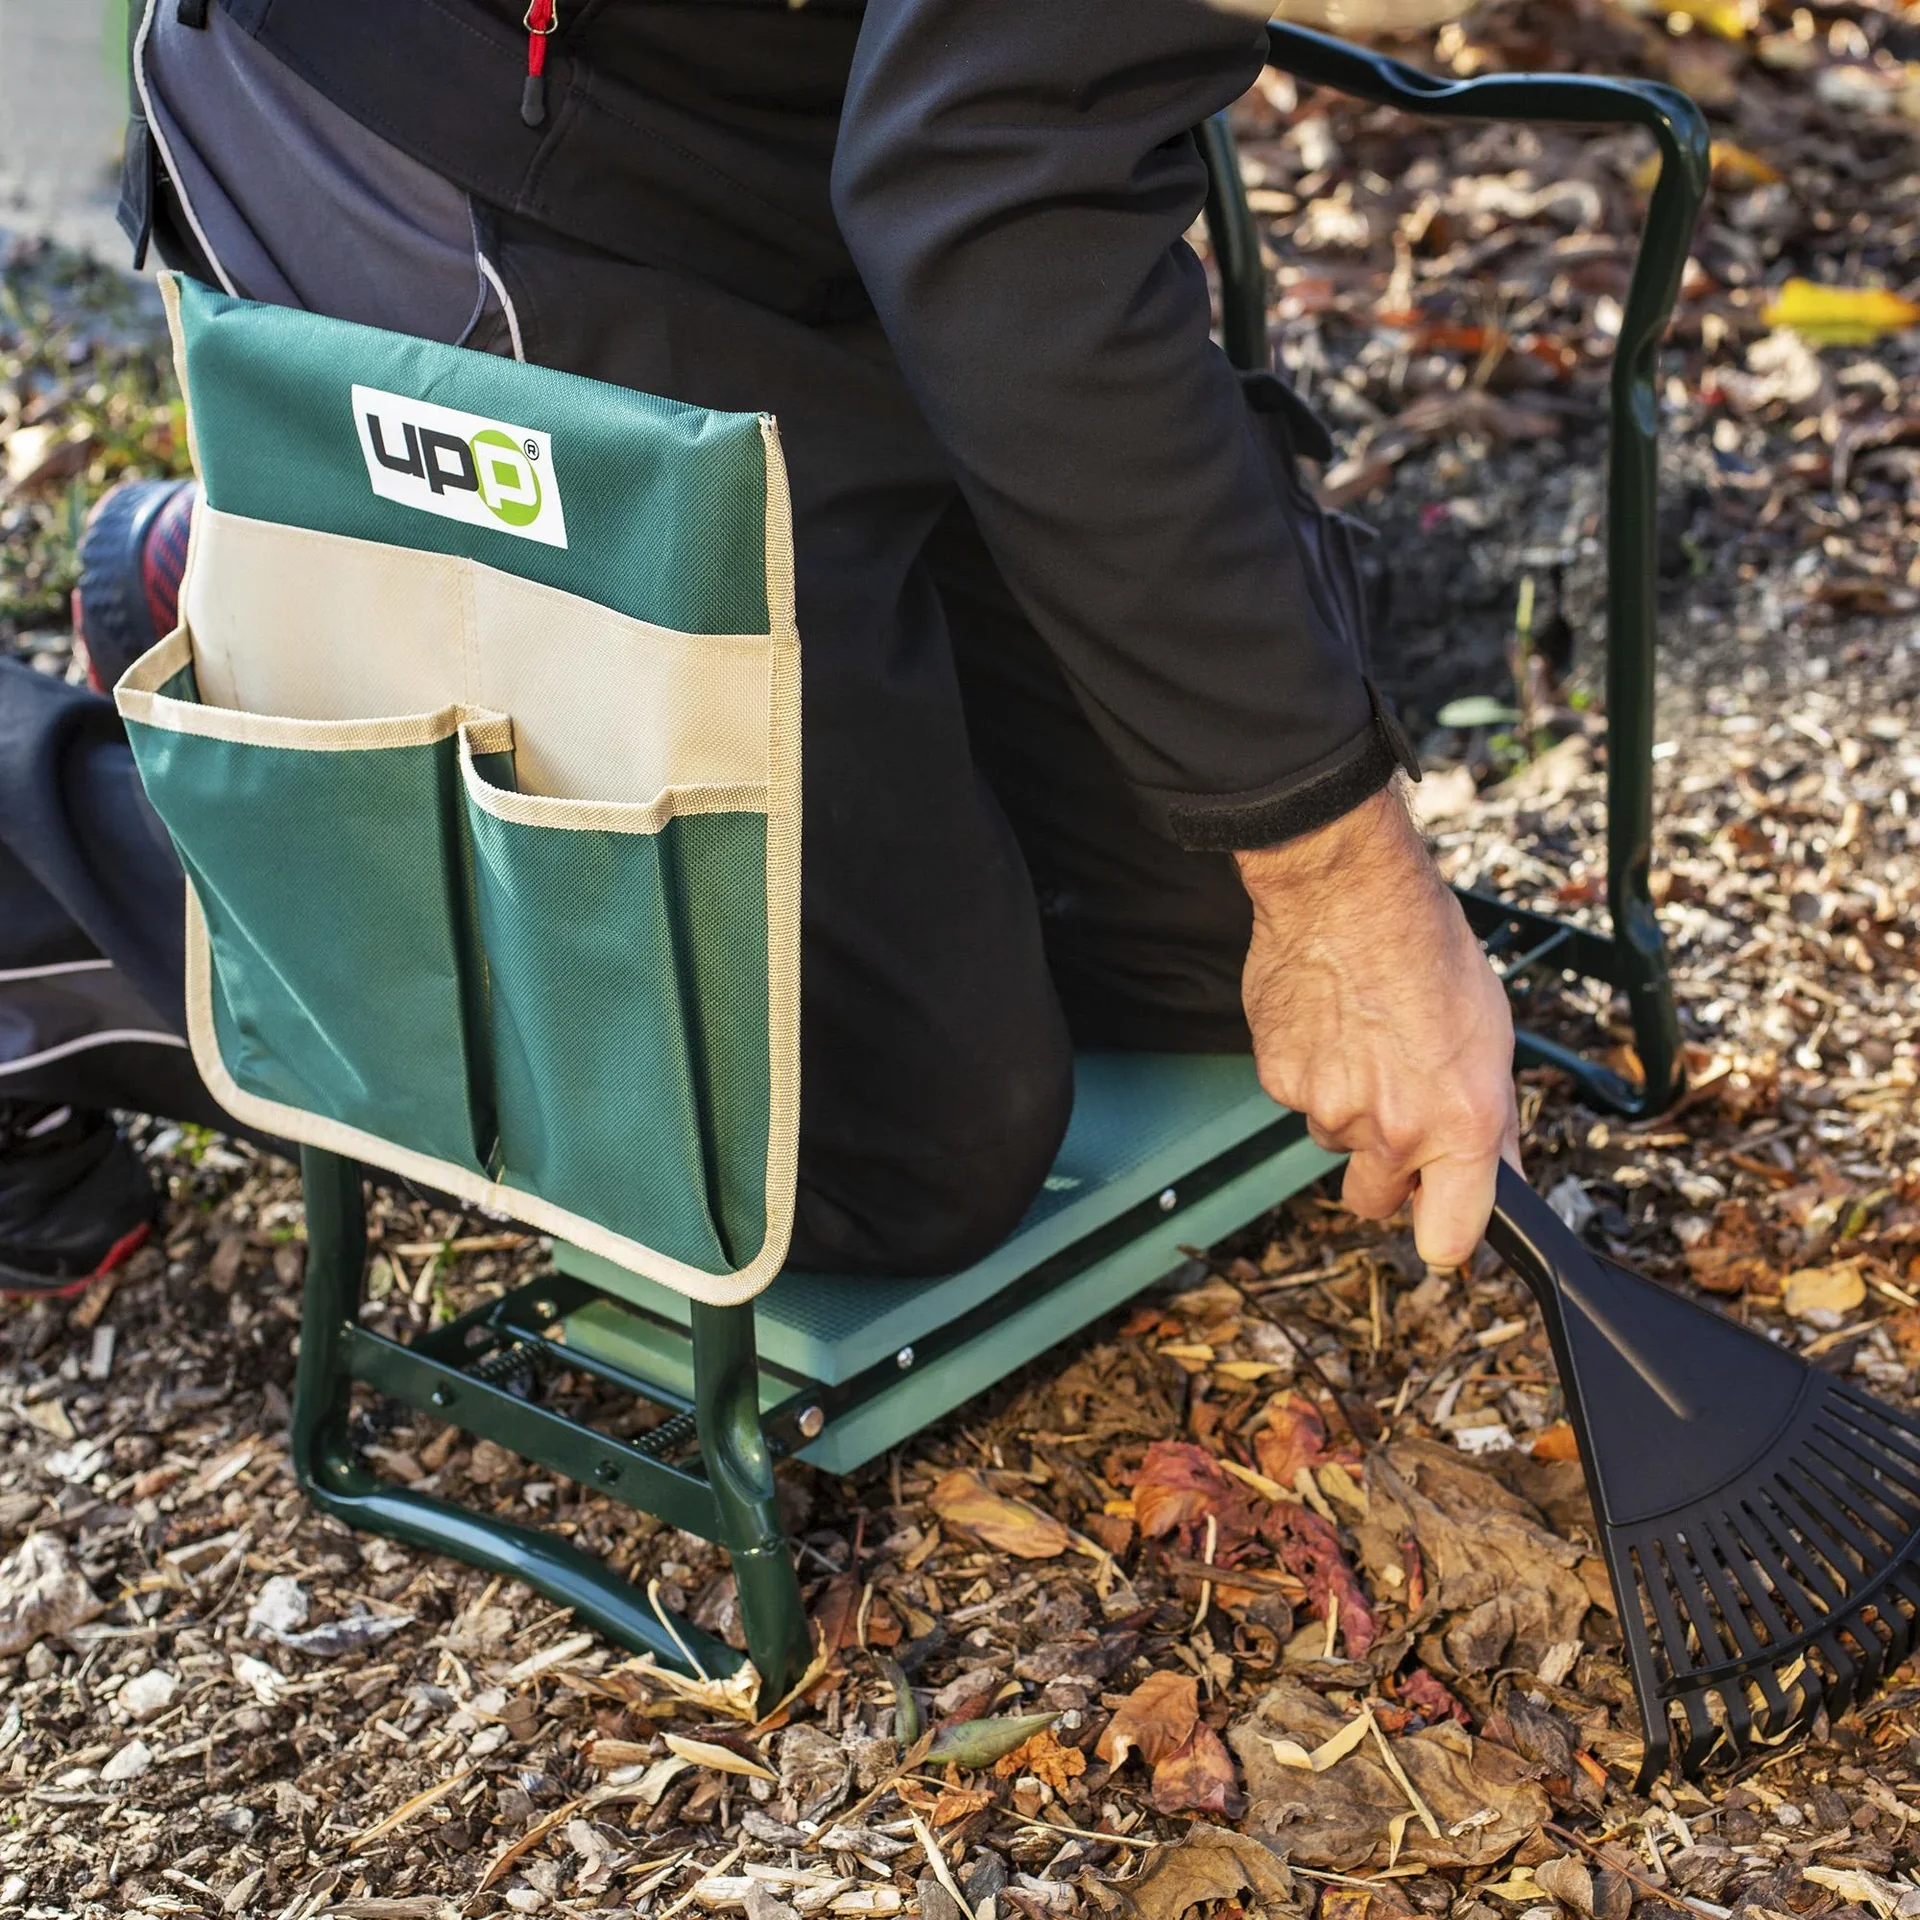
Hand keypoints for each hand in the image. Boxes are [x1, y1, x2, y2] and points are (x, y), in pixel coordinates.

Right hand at [1235, 782, 1519, 1266]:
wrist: (1345, 890)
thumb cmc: (1427, 948)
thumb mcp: (1492, 1036)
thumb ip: (1492, 1119)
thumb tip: (1501, 1174)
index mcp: (1461, 1122)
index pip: (1449, 1240)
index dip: (1445, 1234)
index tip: (1444, 1217)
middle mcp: (1391, 1128)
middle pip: (1373, 1203)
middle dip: (1385, 1173)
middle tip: (1397, 1112)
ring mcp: (1326, 1108)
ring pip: (1333, 1140)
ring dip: (1347, 1108)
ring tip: (1363, 1038)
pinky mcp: (1276, 1079)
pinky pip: (1296, 1097)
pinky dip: (1309, 1070)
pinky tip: (1327, 1021)